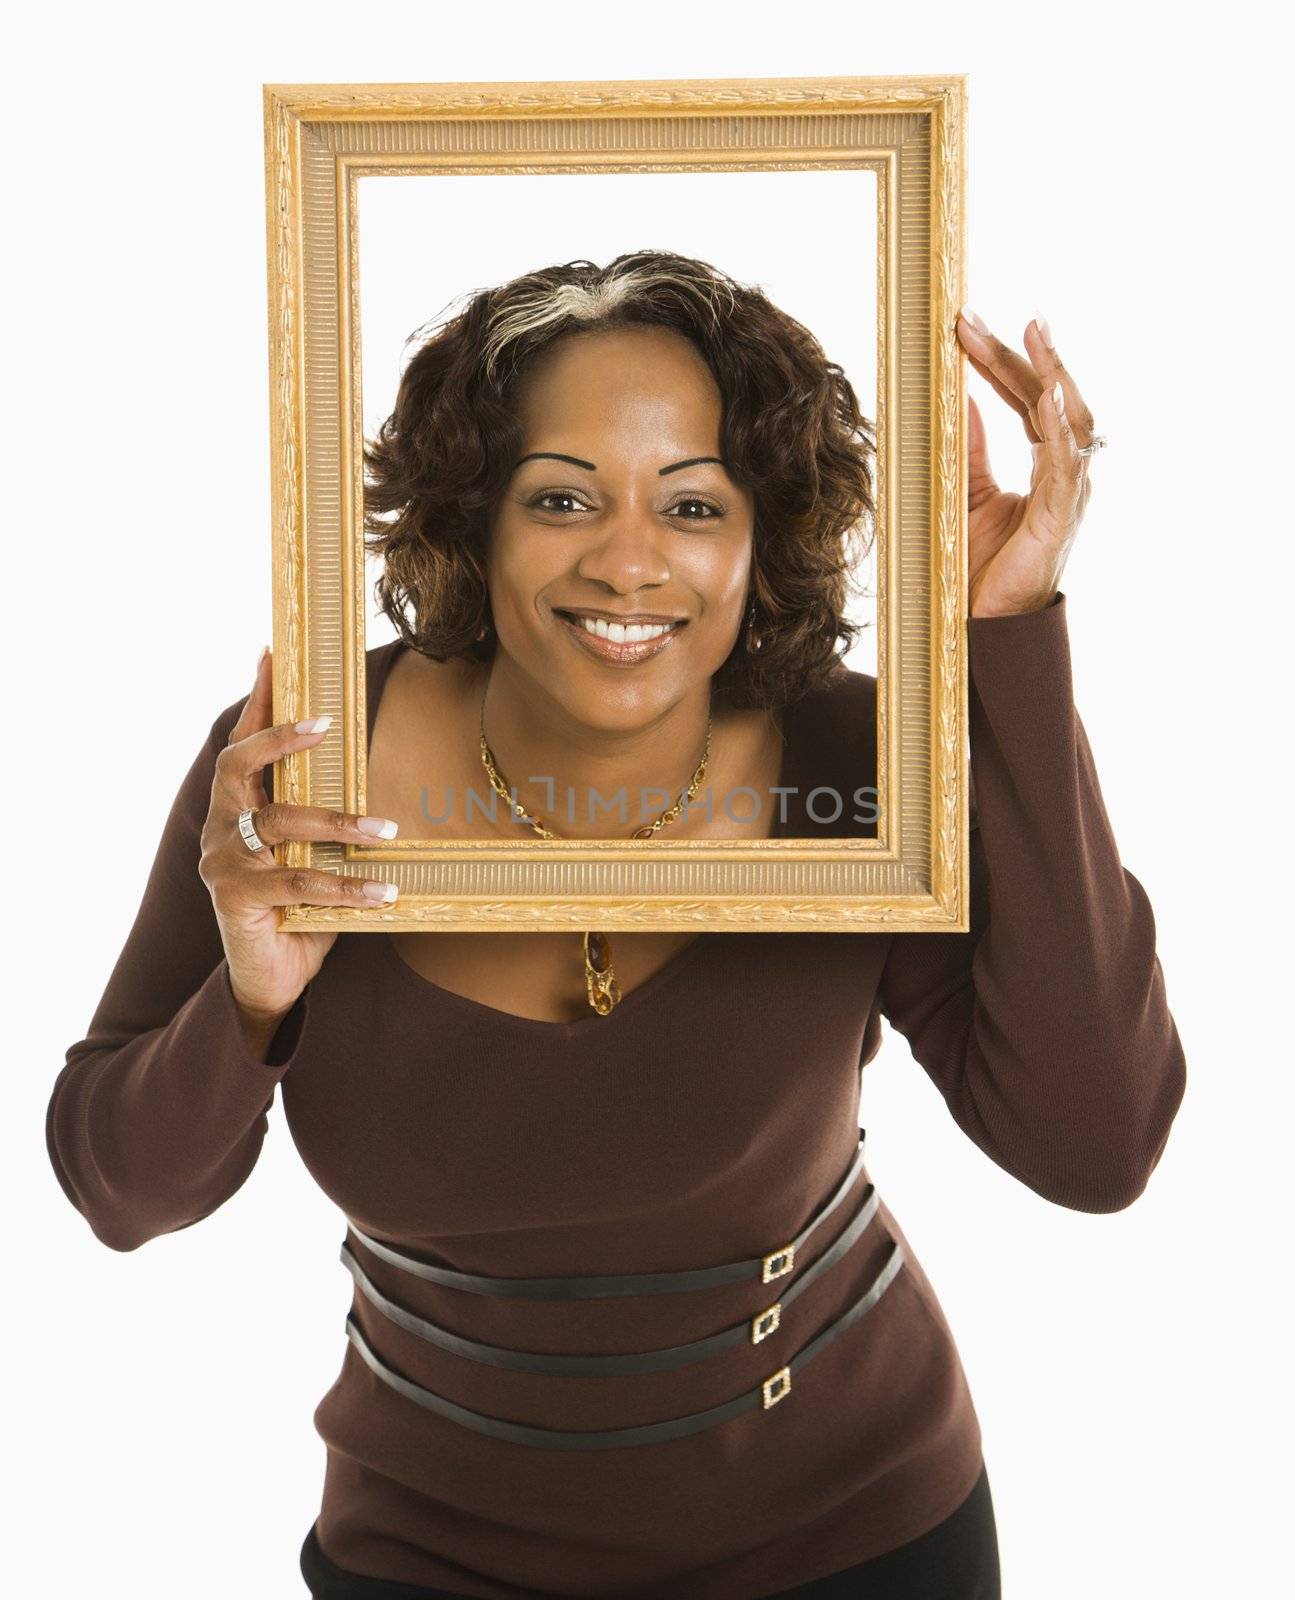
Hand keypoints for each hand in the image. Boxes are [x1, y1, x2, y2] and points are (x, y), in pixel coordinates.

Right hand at [198, 648, 400, 1027]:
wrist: (270, 979)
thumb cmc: (298, 909)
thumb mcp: (311, 855)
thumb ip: (322, 819)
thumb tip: (373, 779)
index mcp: (234, 810)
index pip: (241, 747)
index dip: (257, 701)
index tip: (273, 655)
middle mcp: (219, 828)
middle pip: (237, 766)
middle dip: (280, 738)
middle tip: (325, 724)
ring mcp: (222, 862)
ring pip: (279, 824)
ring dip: (338, 822)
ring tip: (386, 829)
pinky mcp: (236, 899)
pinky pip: (298, 881)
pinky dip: (347, 884)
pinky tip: (384, 890)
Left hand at [956, 310, 1095, 618]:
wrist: (984, 623)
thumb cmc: (981, 566)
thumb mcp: (967, 493)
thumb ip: (970, 448)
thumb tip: (959, 399)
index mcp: (1046, 465)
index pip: (1028, 400)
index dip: (1003, 362)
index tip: (971, 325)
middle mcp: (1065, 473)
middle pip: (1050, 398)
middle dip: (1019, 355)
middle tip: (977, 319)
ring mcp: (1068, 492)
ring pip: (1071, 419)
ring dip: (1051, 373)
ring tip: (1032, 333)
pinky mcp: (1060, 516)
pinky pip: (1067, 464)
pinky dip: (1061, 428)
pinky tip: (1049, 397)